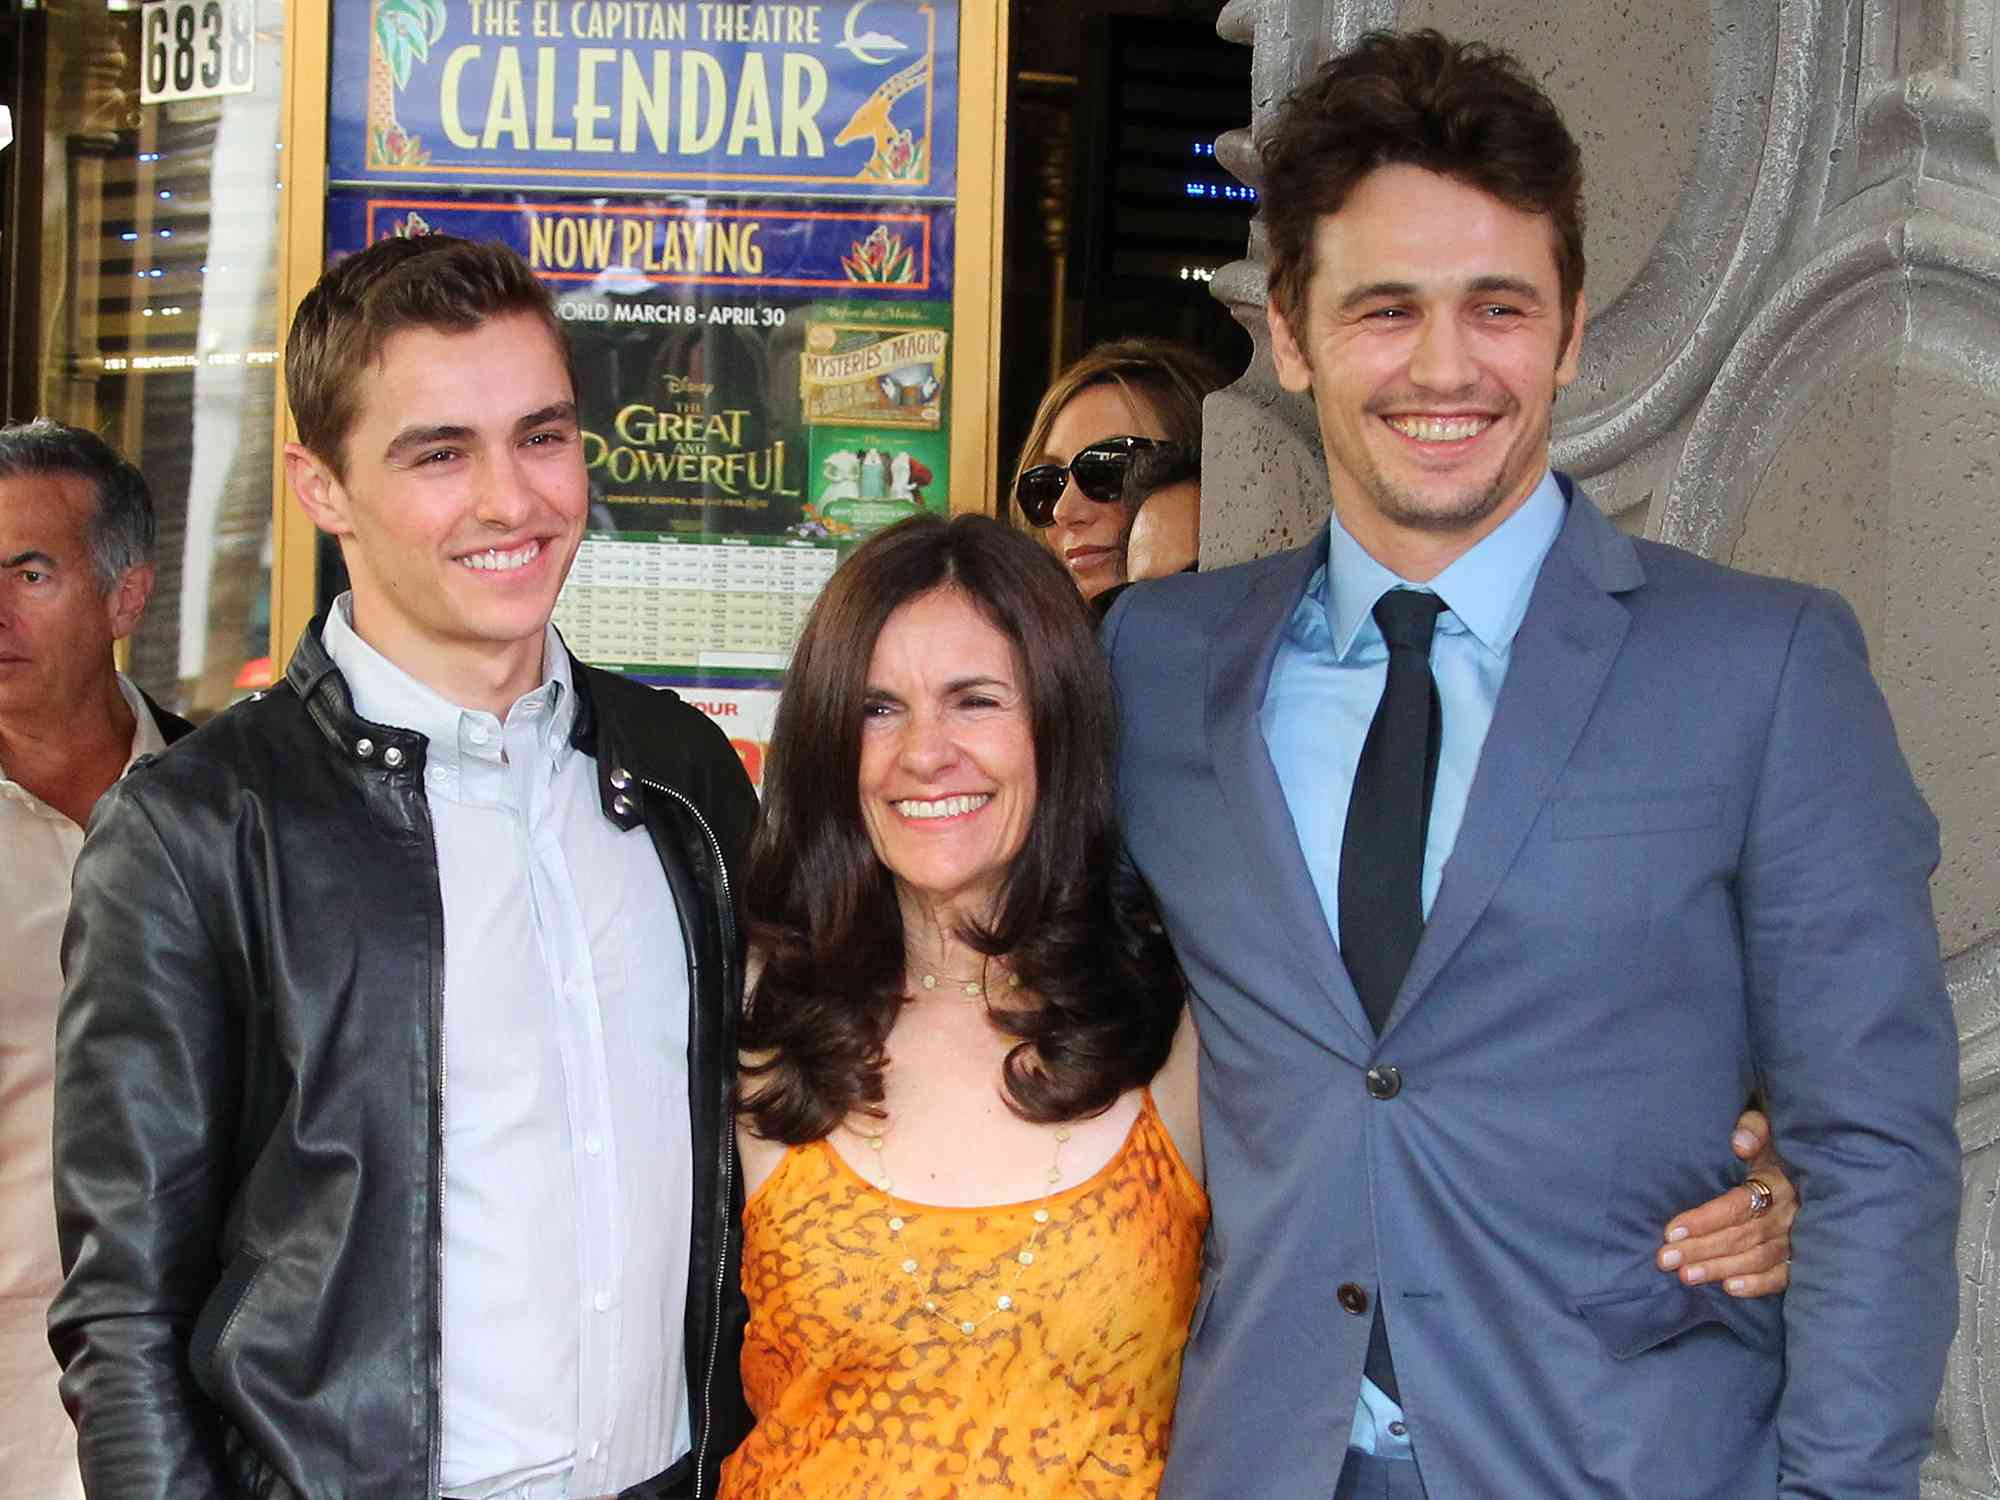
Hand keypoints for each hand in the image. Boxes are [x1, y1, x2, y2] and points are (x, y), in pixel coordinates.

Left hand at [1655, 1108, 1795, 1297]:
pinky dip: (1758, 1285)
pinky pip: (1782, 1277)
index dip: (1704, 1220)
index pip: (1736, 1206)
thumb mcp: (1765, 1129)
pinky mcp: (1802, 1258)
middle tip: (1665, 1259)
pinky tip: (1729, 1289)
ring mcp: (1797, 1239)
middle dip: (1701, 1249)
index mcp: (1777, 1183)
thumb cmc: (1773, 1148)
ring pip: (1756, 1259)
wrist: (1809, 1166)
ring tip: (1685, 1276)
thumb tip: (1739, 1143)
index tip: (1670, 1230)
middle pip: (1740, 1236)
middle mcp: (1789, 1215)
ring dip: (1720, 1269)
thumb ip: (1752, 1129)